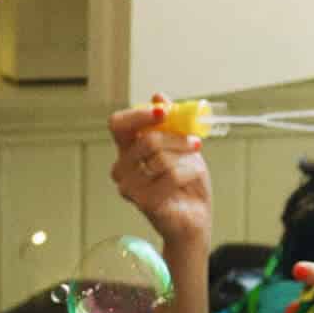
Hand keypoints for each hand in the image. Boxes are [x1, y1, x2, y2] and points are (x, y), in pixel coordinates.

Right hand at [108, 96, 210, 251]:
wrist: (195, 217)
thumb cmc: (186, 183)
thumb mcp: (183, 145)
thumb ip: (171, 122)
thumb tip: (158, 95)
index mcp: (128, 149)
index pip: (118, 124)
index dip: (139, 115)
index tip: (163, 112)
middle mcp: (122, 167)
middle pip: (146, 140)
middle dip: (177, 139)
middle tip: (195, 142)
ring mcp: (129, 186)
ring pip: (160, 158)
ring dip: (186, 158)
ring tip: (194, 165)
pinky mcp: (143, 202)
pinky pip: (170, 176)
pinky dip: (188, 173)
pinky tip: (191, 180)